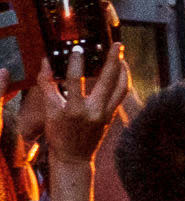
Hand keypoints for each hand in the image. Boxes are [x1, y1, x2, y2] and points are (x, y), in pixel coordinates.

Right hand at [23, 50, 127, 170]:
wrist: (74, 156)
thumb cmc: (59, 133)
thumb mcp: (48, 109)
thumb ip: (46, 84)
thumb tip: (46, 62)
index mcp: (74, 110)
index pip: (75, 82)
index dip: (76, 64)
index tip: (77, 50)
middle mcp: (94, 111)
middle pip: (107, 81)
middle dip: (113, 61)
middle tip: (117, 44)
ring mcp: (106, 114)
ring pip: (121, 88)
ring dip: (123, 70)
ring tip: (121, 55)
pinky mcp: (112, 115)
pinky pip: (121, 94)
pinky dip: (122, 81)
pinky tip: (120, 70)